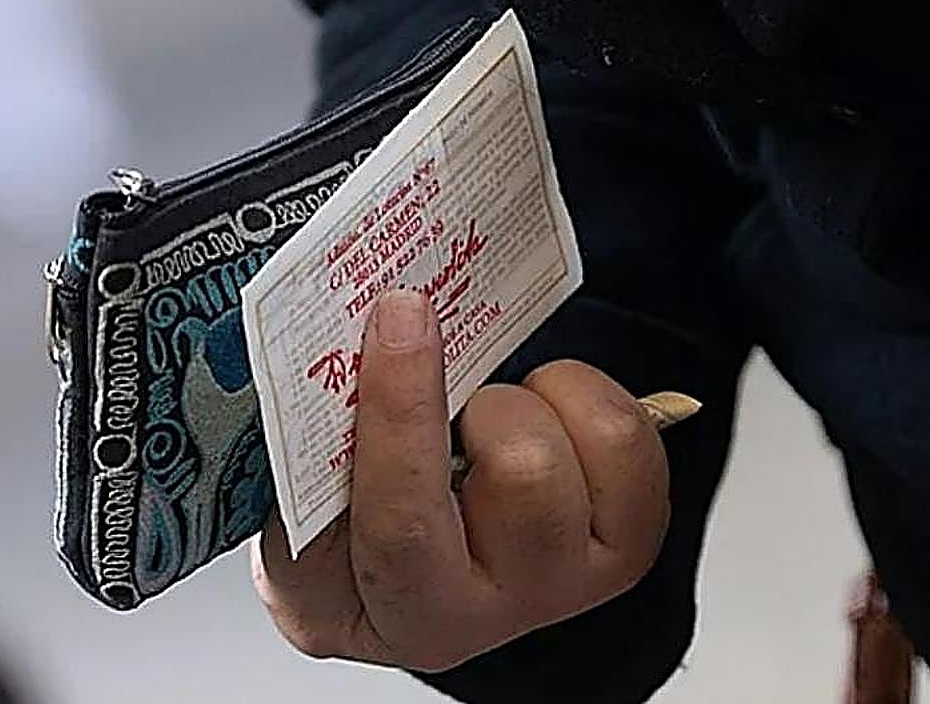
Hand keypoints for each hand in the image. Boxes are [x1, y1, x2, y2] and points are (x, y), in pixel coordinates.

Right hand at [252, 290, 674, 671]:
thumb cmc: (342, 521)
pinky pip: (636, 443)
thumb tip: (350, 328)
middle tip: (454, 405)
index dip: (404, 409)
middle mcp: (490, 613)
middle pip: (529, 476)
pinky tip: (545, 413)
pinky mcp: (623, 545)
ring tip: (495, 412)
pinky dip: (590, 400)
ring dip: (541, 401)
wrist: (397, 557)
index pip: (407, 523)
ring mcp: (567, 582)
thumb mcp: (293, 489)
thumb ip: (306, 431)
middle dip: (488, 406)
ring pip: (599, 450)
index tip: (399, 315)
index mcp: (389, 607)